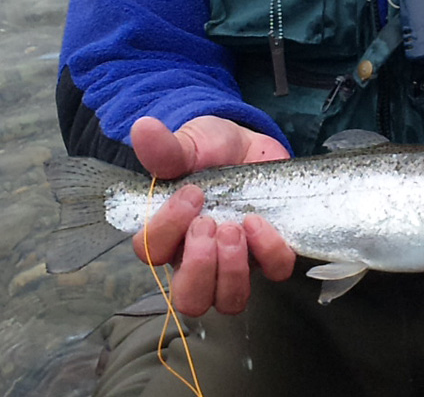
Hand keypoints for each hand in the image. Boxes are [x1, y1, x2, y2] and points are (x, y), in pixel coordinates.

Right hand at [130, 116, 295, 315]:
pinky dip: (269, 252)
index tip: (190, 194)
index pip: (151, 254)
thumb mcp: (190, 144)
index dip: (166, 231)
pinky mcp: (270, 254)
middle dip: (199, 268)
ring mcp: (237, 262)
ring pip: (229, 301)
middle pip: (190, 299)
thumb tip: (143, 129)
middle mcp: (199, 258)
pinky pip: (274, 272)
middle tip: (210, 225)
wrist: (252, 146)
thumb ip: (167, 148)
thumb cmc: (212, 151)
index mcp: (169, 235)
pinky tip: (261, 221)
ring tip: (235, 227)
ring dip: (232, 270)